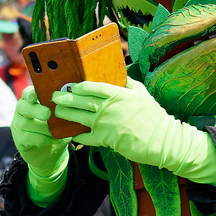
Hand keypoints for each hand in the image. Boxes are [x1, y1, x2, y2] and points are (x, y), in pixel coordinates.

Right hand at [11, 87, 70, 176]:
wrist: (51, 154)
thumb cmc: (57, 131)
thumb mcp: (61, 120)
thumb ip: (63, 111)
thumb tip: (72, 104)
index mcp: (32, 101)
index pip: (27, 93)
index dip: (30, 93)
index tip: (35, 96)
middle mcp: (22, 111)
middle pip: (23, 107)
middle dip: (36, 110)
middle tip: (48, 114)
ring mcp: (18, 125)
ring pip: (26, 123)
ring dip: (43, 128)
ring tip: (56, 132)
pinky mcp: (19, 140)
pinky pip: (28, 137)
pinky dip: (42, 139)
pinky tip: (51, 140)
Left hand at [52, 77, 215, 186]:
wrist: (162, 140)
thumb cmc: (154, 116)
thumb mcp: (143, 94)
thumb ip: (129, 84)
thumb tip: (120, 75)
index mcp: (118, 94)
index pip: (93, 87)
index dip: (79, 86)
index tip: (71, 85)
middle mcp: (109, 108)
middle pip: (82, 101)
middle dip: (65, 97)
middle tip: (54, 96)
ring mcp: (106, 125)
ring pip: (80, 117)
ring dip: (66, 114)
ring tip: (56, 111)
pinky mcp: (106, 140)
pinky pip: (87, 137)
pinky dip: (77, 135)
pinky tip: (69, 133)